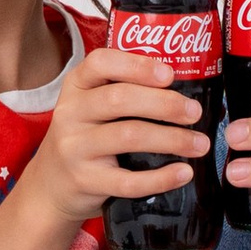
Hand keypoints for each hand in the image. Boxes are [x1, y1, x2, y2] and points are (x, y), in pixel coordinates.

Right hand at [9, 48, 207, 235]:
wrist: (50, 186)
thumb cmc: (85, 138)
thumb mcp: (91, 107)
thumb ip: (124, 92)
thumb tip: (186, 91)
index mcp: (76, 86)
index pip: (100, 63)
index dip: (137, 65)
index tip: (170, 73)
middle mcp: (70, 113)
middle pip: (119, 99)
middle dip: (164, 103)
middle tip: (195, 112)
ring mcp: (75, 148)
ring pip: (128, 136)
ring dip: (172, 139)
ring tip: (199, 144)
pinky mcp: (85, 181)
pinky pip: (128, 180)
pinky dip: (161, 178)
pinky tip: (183, 173)